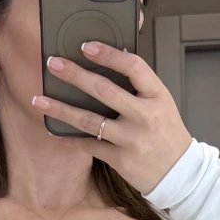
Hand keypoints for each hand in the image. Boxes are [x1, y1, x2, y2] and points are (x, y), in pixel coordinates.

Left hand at [33, 43, 190, 194]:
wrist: (180, 173)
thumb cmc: (167, 133)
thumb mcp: (161, 103)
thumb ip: (140, 84)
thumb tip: (116, 55)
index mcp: (157, 96)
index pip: (133, 67)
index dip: (108, 54)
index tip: (85, 46)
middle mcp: (145, 116)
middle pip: (105, 91)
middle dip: (75, 75)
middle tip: (53, 64)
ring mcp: (132, 139)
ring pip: (90, 121)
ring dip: (61, 109)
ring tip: (39, 100)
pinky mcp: (121, 160)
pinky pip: (90, 145)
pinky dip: (71, 138)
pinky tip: (54, 131)